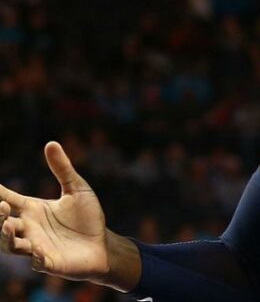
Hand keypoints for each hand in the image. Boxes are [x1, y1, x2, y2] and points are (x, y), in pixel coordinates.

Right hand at [0, 142, 108, 281]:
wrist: (103, 243)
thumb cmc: (87, 218)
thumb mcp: (77, 189)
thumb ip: (63, 169)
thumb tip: (51, 143)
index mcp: (32, 209)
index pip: (7, 199)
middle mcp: (29, 228)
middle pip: (2, 223)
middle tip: (1, 205)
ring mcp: (37, 246)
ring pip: (11, 245)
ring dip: (6, 237)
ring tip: (7, 225)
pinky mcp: (50, 262)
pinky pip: (37, 262)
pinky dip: (35, 258)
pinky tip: (38, 252)